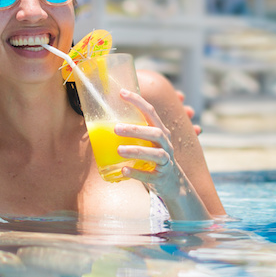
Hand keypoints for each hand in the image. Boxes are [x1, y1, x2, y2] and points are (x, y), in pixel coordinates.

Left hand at [115, 89, 209, 219]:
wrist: (172, 183)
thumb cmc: (153, 158)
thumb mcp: (147, 142)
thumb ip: (133, 132)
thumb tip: (103, 121)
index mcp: (161, 132)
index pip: (151, 113)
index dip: (138, 102)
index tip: (122, 93)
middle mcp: (166, 144)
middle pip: (156, 133)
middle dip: (136, 129)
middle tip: (116, 128)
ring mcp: (166, 162)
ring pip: (155, 154)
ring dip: (137, 150)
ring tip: (119, 150)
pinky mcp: (161, 178)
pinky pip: (150, 176)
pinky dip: (137, 173)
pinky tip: (124, 171)